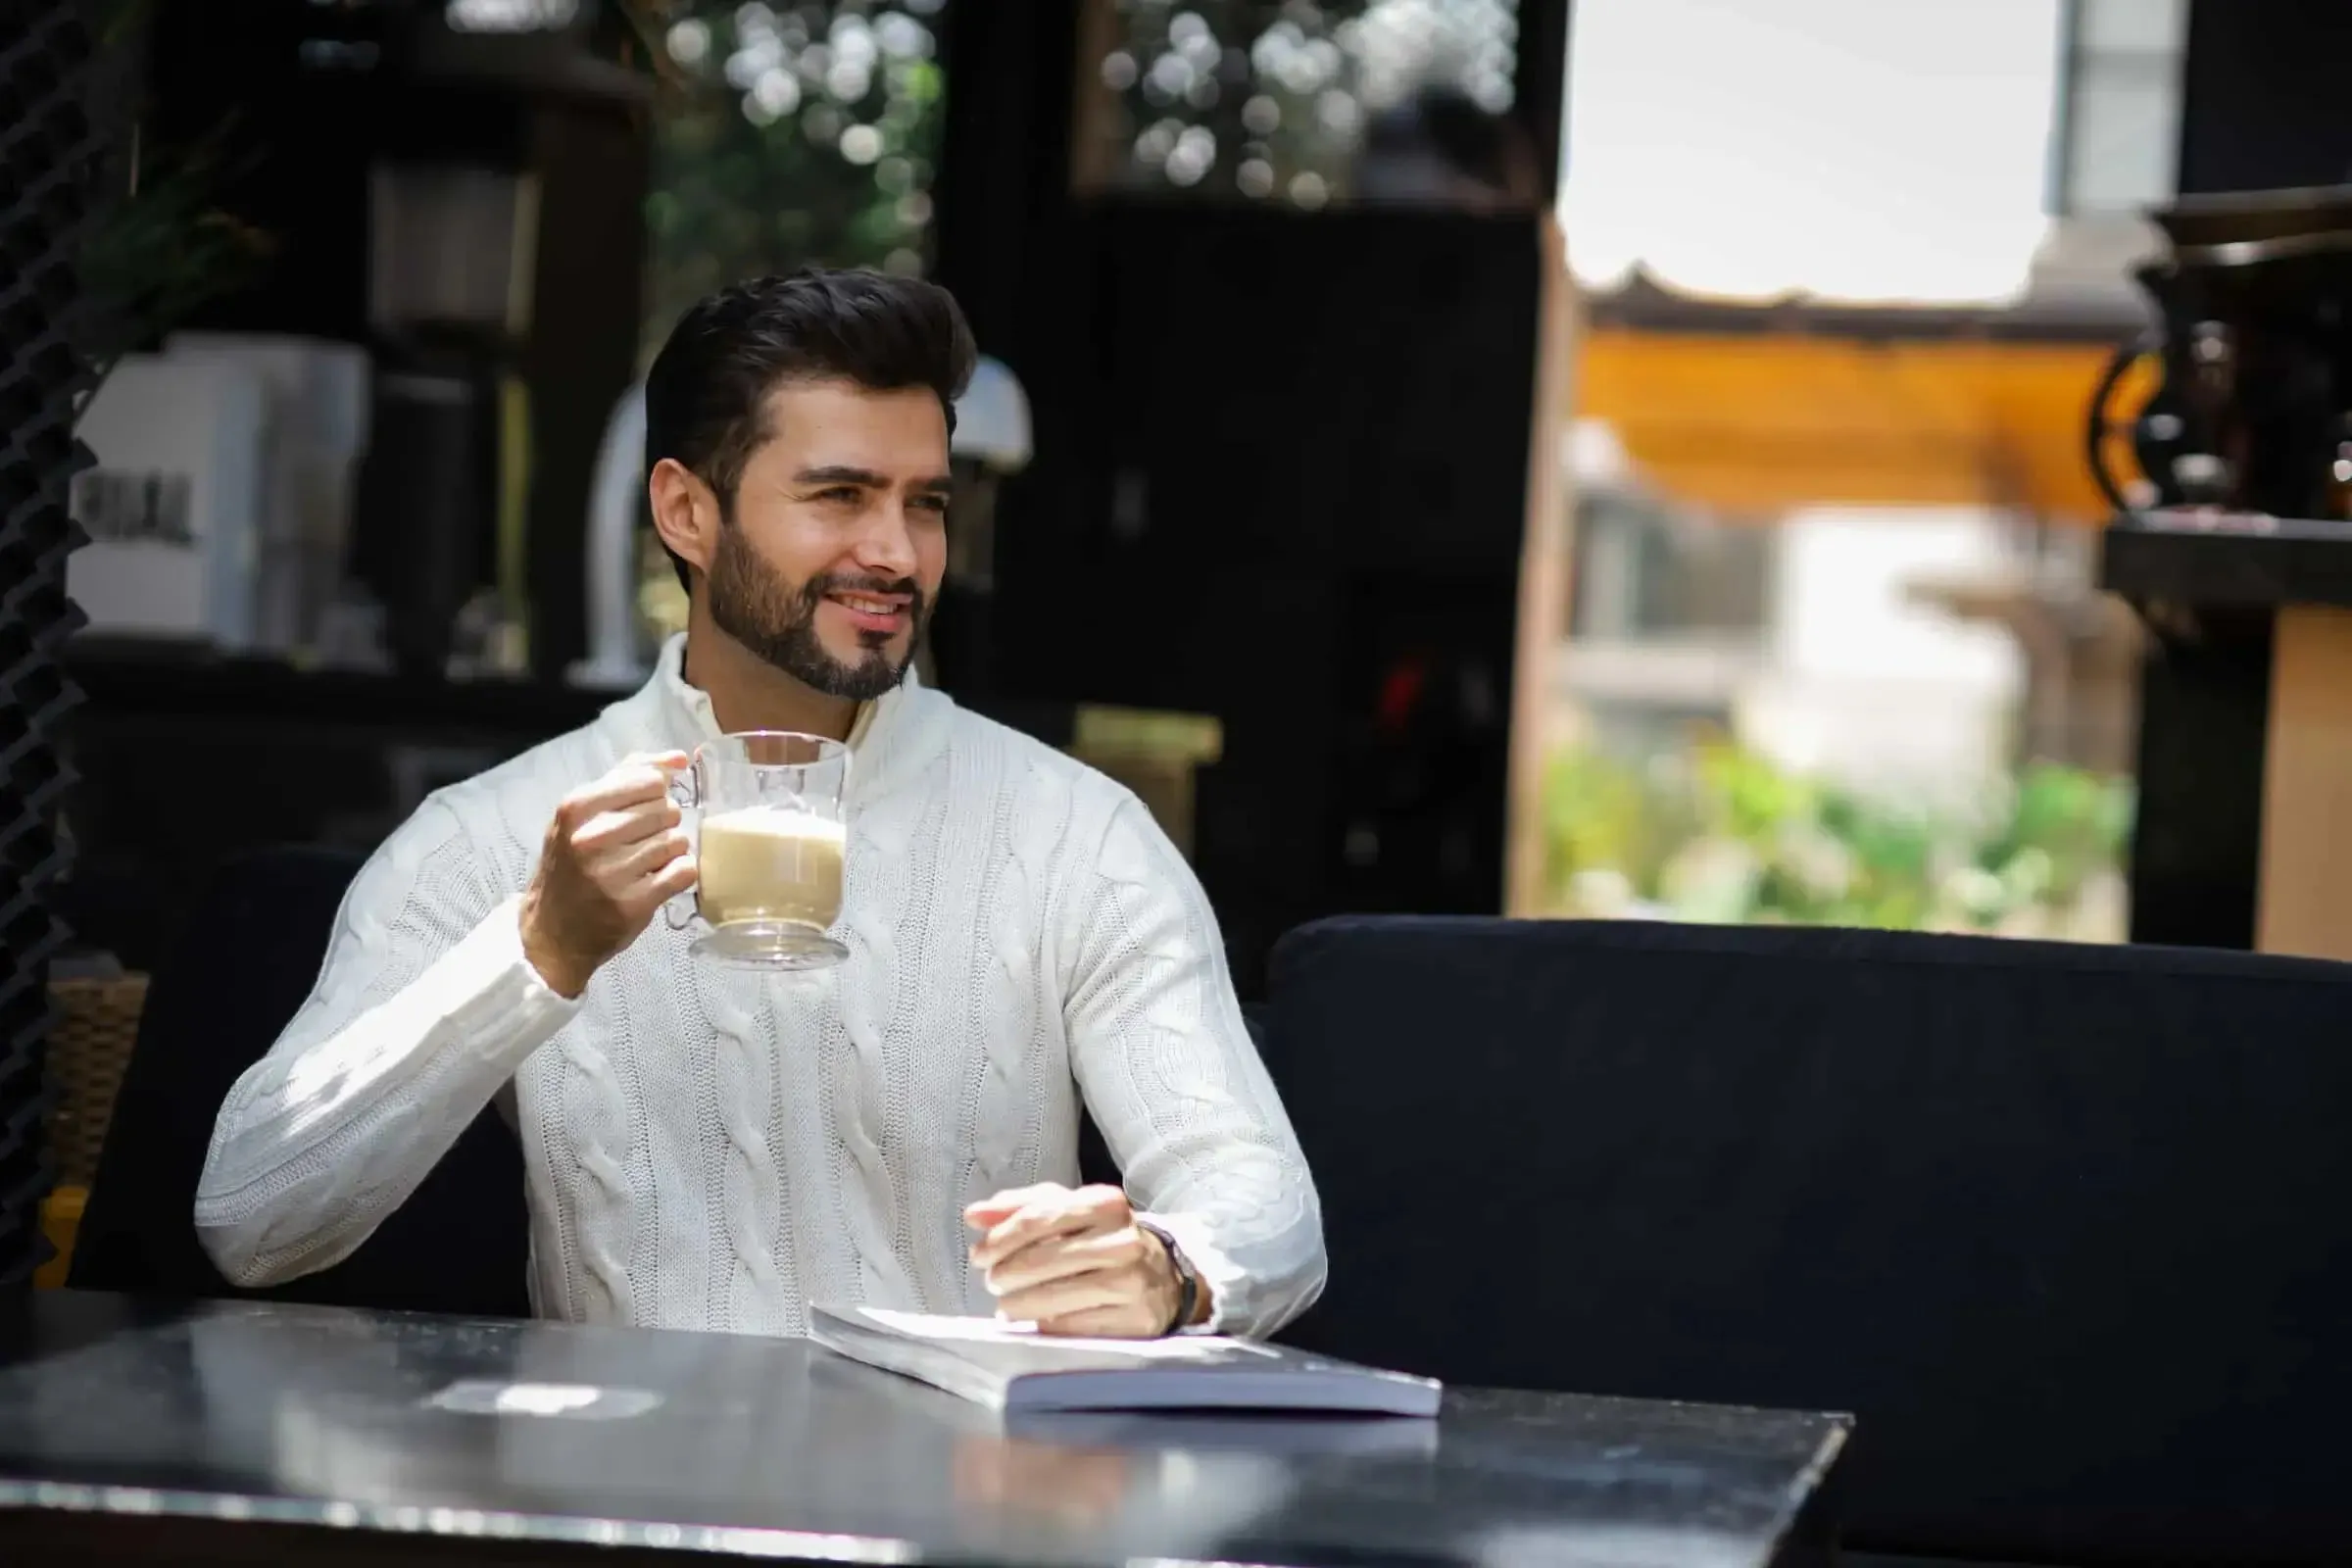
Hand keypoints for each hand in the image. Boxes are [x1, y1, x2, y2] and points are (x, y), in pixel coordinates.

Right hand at [518, 750, 696, 998]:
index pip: (649, 781)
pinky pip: (684, 871)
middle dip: (663, 824)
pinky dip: (678, 873)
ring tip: (645, 862)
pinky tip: (658, 878)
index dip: (655, 795)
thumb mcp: (582, 814)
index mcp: (576, 808)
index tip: (640, 811)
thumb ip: (627, 776)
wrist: (551, 929)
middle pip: (667, 811)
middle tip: (640, 842)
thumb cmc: (570, 863)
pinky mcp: (634, 903)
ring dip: (670, 851)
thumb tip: (679, 759)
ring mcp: (613, 873)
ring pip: (678, 841)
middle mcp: (592, 838)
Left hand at [965, 1183, 1194, 1337]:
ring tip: (1008, 1305)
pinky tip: (1036, 1321)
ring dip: (1018, 1305)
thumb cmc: (1102, 1239)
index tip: (979, 1255)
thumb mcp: (1068, 1212)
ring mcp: (1131, 1283)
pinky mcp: (1134, 1321)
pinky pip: (1072, 1327)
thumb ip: (1020, 1208)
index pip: (1039, 1218)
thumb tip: (974, 1216)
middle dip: (1005, 1274)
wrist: (1163, 1277)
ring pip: (1054, 1298)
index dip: (1001, 1239)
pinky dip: (1045, 1325)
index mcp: (1106, 1203)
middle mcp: (1123, 1240)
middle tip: (993, 1282)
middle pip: (1042, 1259)